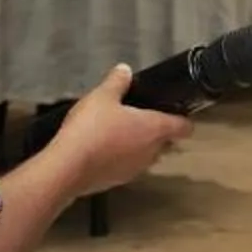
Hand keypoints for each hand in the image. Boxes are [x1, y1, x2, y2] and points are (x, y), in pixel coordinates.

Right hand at [52, 65, 192, 196]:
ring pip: (147, 156)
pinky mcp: (118, 182)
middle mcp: (151, 152)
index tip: (176, 111)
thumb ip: (117, 81)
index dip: (183, 118)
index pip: (184, 127)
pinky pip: (127, 167)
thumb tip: (125, 70)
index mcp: (154, 129)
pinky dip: (121, 158)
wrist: (67, 168)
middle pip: (166, 142)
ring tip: (120, 132)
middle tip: (141, 116)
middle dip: (158, 131)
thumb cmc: (92, 129)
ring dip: (139, 146)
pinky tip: (103, 149)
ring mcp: (135, 170)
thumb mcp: (102, 96)